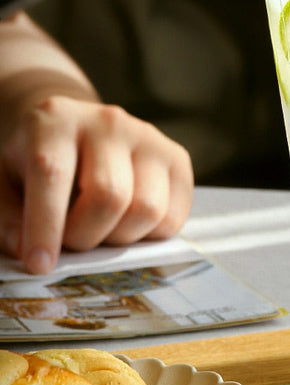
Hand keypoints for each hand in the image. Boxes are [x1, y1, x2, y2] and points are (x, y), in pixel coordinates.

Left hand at [0, 96, 193, 274]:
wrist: (78, 129)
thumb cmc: (38, 160)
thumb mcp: (5, 181)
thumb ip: (7, 219)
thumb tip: (30, 252)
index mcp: (56, 120)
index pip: (53, 173)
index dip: (45, 224)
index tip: (39, 264)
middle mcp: (108, 121)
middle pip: (108, 196)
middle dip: (86, 237)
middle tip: (71, 241)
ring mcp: (148, 137)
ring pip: (146, 209)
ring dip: (119, 239)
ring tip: (100, 230)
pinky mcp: (176, 158)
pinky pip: (173, 217)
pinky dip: (149, 236)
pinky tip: (126, 223)